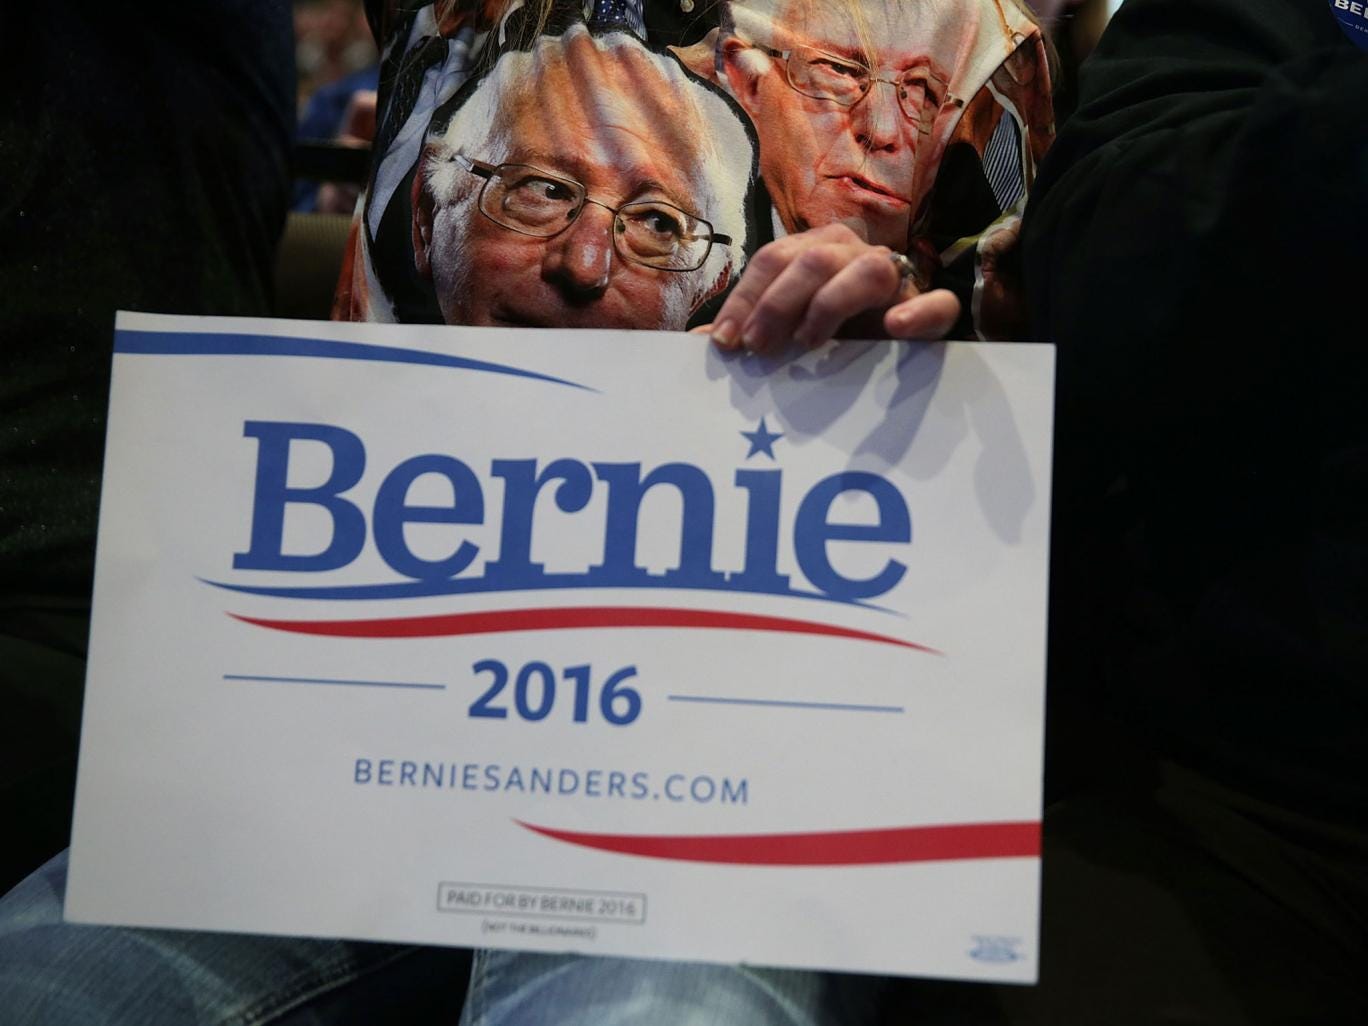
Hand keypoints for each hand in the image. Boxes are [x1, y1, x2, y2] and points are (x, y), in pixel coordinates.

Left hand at [701, 223, 960, 352]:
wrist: (900, 353)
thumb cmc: (833, 339)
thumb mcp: (786, 334)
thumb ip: (750, 330)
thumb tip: (698, 342)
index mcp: (815, 251)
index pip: (772, 260)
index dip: (744, 299)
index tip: (724, 342)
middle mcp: (854, 254)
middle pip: (812, 261)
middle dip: (777, 304)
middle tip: (757, 348)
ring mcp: (897, 278)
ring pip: (868, 270)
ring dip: (831, 304)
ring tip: (809, 341)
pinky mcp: (934, 309)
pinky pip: (938, 304)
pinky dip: (918, 312)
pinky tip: (894, 327)